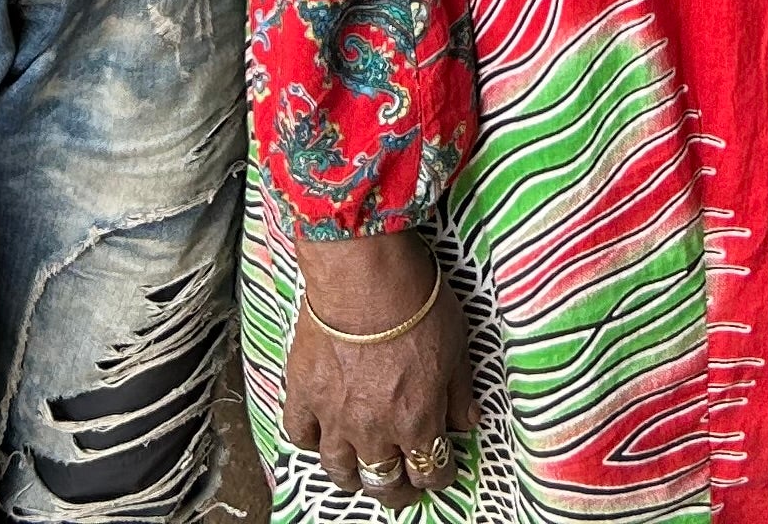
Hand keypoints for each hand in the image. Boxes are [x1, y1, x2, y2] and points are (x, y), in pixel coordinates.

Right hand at [281, 231, 471, 505]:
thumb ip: (459, 391)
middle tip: (399, 488)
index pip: (430, 470)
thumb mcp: (457, 346)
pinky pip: (300, 435)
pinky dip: (309, 441)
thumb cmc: (416, 303)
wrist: (365, 275)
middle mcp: (375, 430)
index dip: (437, 477)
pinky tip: (319, 436)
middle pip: (384, 483)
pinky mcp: (303, 394)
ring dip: (352, 477)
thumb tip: (467, 420)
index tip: (438, 473)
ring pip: (339, 470)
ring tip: (359, 473)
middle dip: (396, 492)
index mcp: (418, 421)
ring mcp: (335, 416)